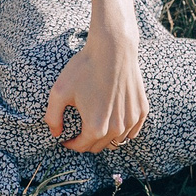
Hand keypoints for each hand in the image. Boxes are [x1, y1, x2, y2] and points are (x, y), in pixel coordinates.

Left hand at [44, 29, 146, 153]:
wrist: (113, 48)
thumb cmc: (85, 67)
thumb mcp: (59, 91)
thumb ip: (52, 117)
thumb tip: (56, 134)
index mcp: (95, 127)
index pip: (81, 147)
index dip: (70, 144)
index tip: (65, 138)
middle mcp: (116, 128)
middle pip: (98, 146)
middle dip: (86, 142)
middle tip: (79, 132)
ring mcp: (131, 120)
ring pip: (116, 140)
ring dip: (105, 137)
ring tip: (96, 125)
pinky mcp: (142, 110)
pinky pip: (132, 131)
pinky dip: (123, 130)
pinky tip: (114, 121)